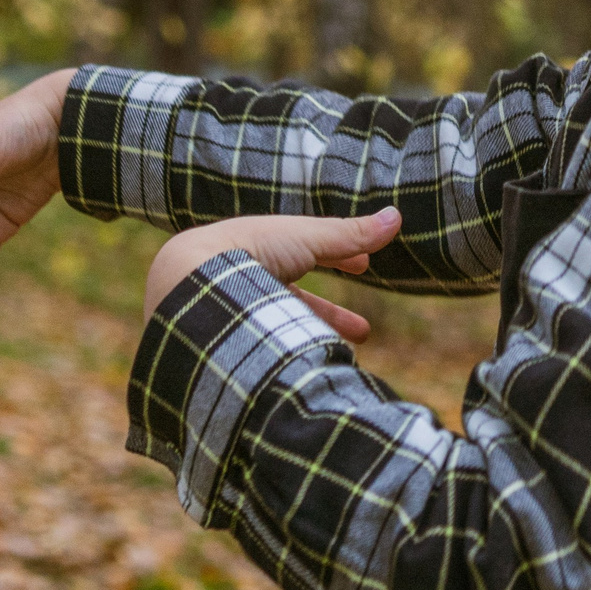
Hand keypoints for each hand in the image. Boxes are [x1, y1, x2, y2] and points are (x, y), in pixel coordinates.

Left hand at [143, 209, 403, 341]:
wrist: (191, 289)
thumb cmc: (248, 254)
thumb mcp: (307, 239)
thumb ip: (350, 235)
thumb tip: (399, 215)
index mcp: (256, 250)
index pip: (302, 254)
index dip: (337, 258)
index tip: (364, 267)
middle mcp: (238, 282)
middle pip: (288, 298)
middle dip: (326, 312)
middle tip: (362, 330)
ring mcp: (226, 315)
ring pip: (273, 329)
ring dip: (310, 340)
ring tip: (347, 358)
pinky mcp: (220, 348)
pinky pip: (256, 354)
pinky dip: (285, 359)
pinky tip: (309, 374)